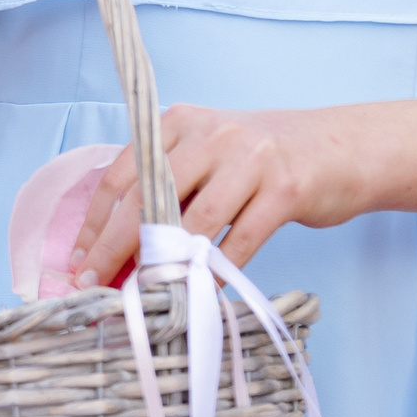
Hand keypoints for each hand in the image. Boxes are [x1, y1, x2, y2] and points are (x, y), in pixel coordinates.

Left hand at [68, 104, 370, 285]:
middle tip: (94, 281)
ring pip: (193, 220)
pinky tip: (201, 292)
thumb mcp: (207, 153)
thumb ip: (169, 183)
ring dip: (165, 262)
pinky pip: (241, 240)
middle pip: (148, 197)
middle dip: (116, 246)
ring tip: (144, 294)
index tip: (79, 257)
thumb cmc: (260, 158)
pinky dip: (217, 270)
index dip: (97, 220)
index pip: (122, 173)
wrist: (338, 147)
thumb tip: (118, 242)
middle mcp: (210, 134)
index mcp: (179, 121)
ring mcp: (249, 159)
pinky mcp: (284, 189)